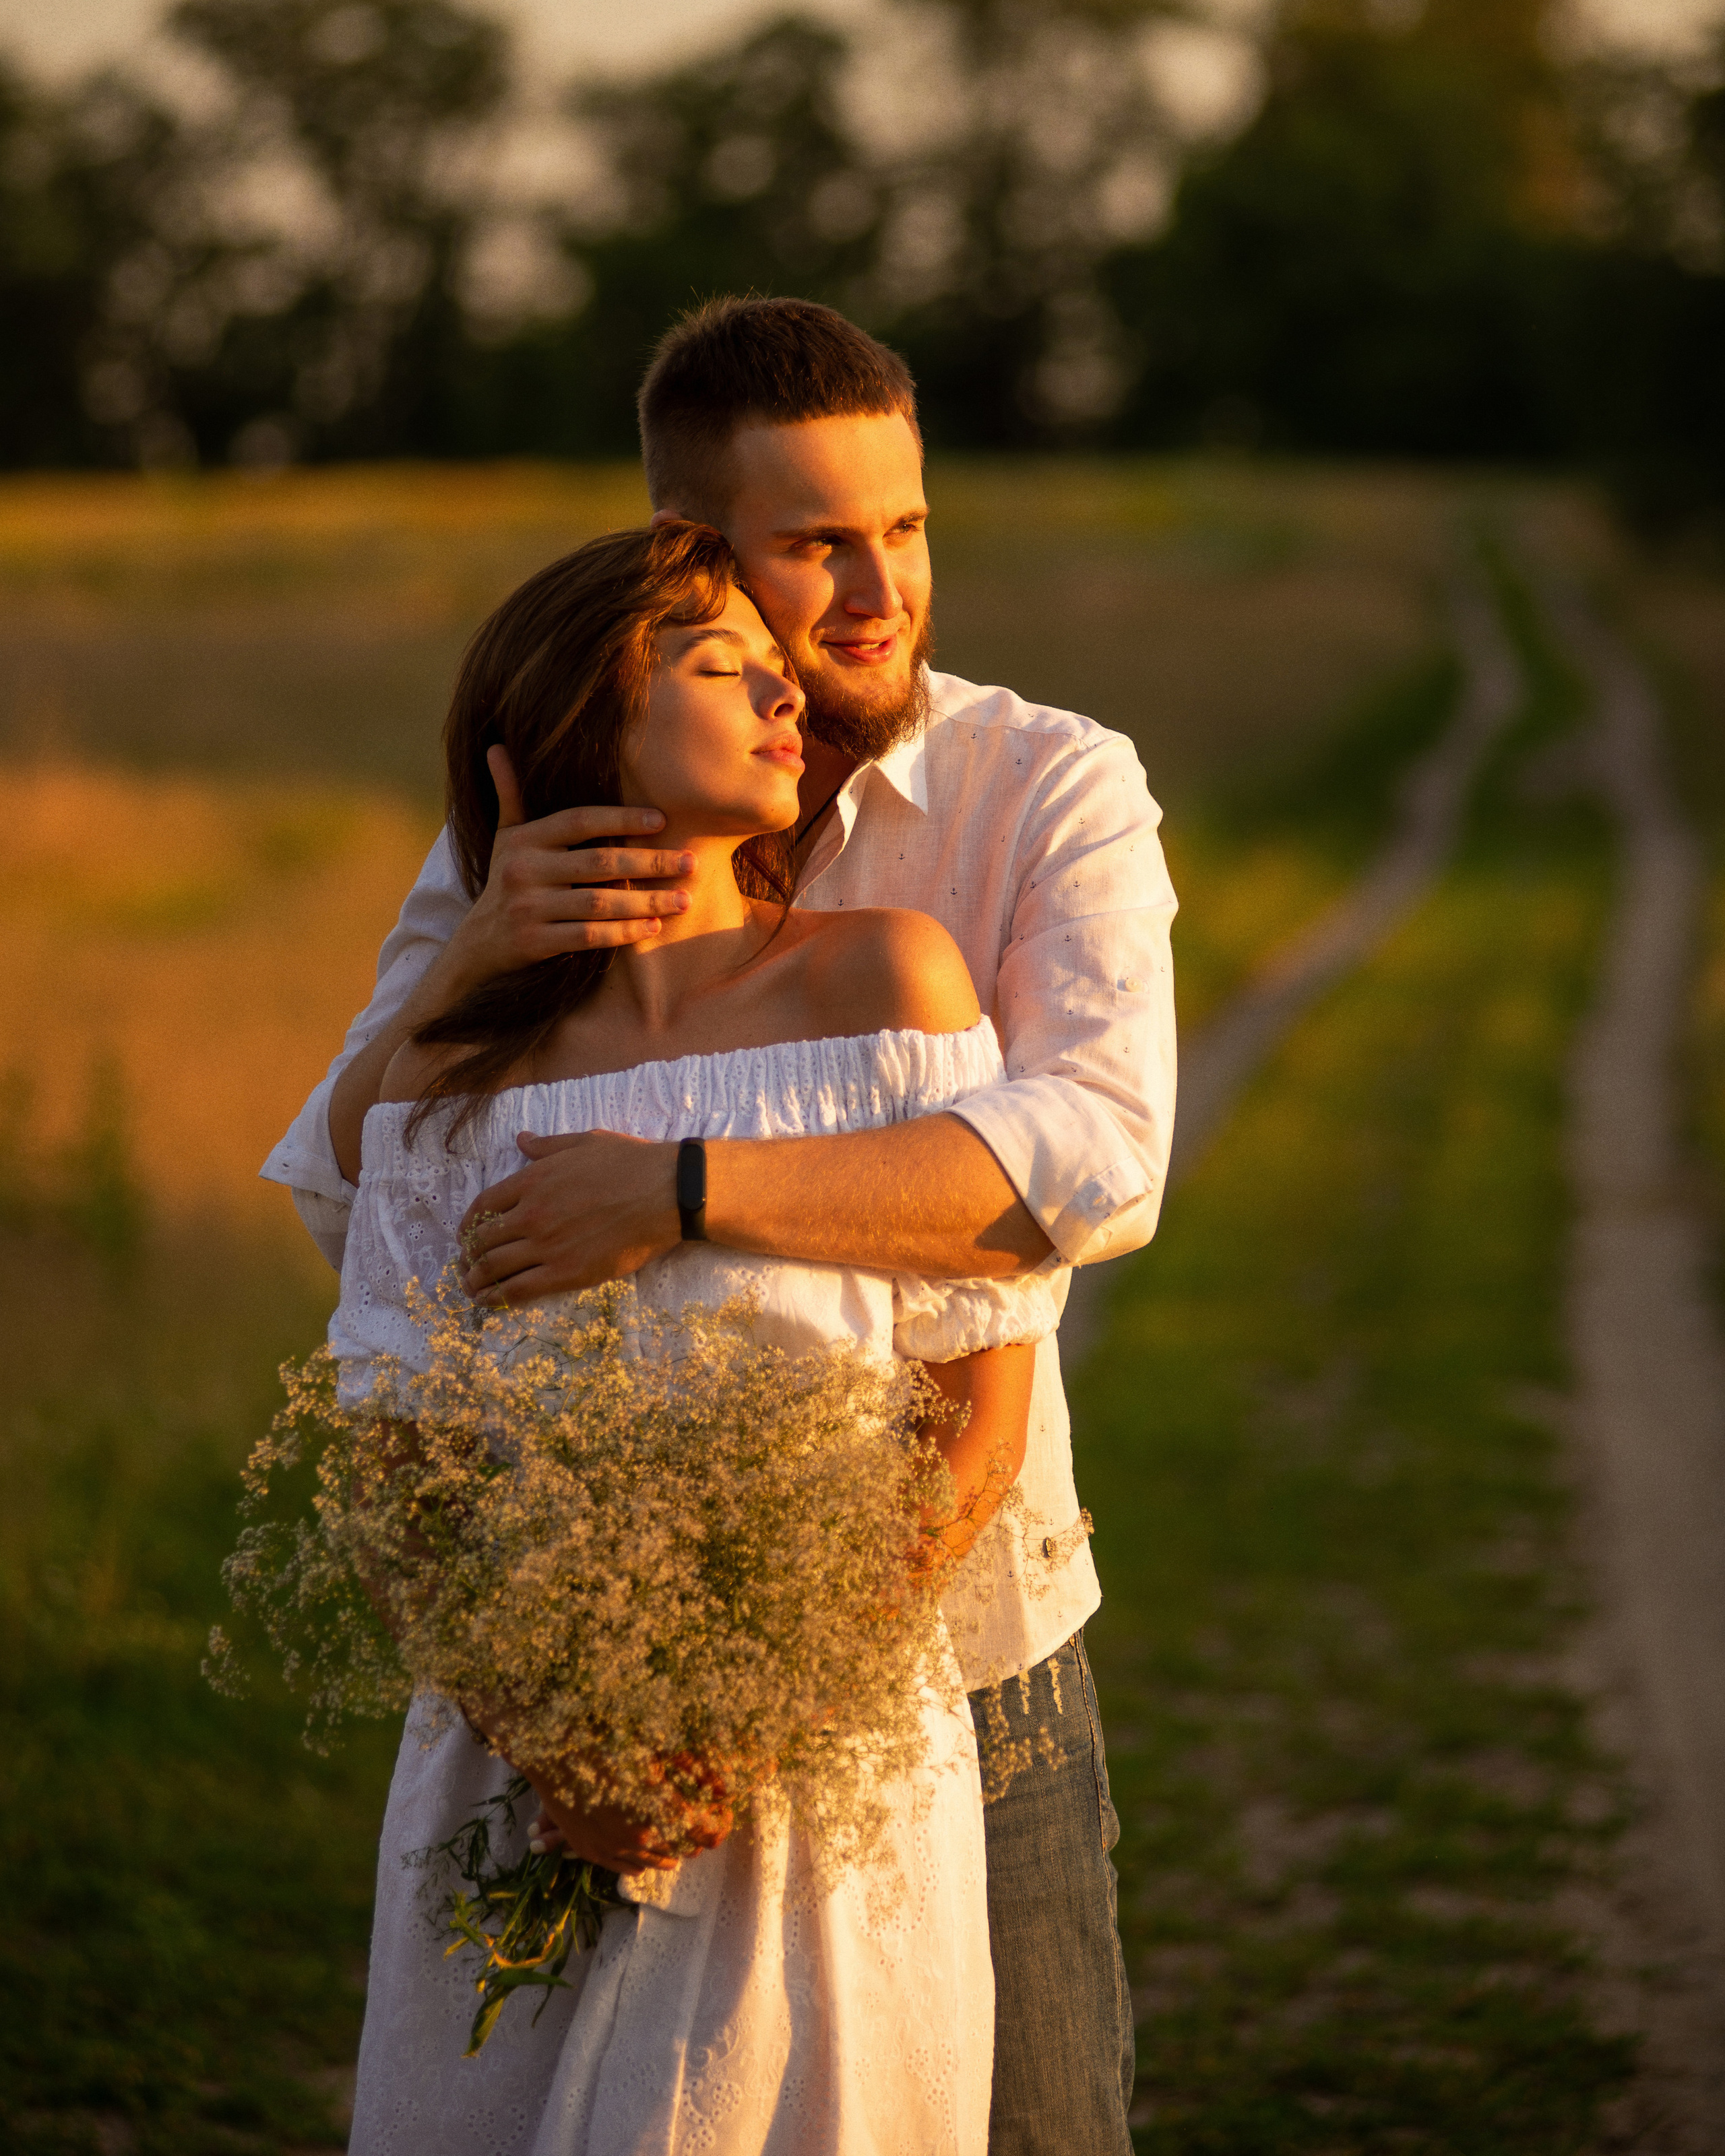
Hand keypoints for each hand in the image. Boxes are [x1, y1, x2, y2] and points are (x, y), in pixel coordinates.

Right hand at [442, 744, 695, 993]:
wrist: (476, 944)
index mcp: (525, 839)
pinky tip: (653, 927)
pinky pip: (589, 937)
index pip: (580, 821)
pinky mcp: (535, 942)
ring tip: (683, 899)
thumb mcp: (504, 838)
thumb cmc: (505, 881)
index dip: (621, 818)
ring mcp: (528, 908)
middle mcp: (524, 870)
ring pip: (599, 903)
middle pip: (599, 862)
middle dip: (650, 862)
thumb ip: (511, 796)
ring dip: (646, 901)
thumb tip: (497, 748)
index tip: (663, 821)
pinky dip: (624, 933)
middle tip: (690, 863)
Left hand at [459, 1129, 678, 1302]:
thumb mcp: (584, 1142)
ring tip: (471, 1287)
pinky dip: (497, 1297)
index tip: (466, 1234)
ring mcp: (547, 1245)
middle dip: (468, 1255)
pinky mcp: (566, 1272)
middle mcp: (532, 1213)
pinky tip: (487, 1302)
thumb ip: (547, 1145)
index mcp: (533, 1180)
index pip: (483, 1205)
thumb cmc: (630, 1163)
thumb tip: (521, 1139)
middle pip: (482, 1239)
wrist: (665, 1194)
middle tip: (467, 1264)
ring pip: (494, 1267)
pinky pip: (520, 1288)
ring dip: (475, 1279)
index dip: (468, 1224)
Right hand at [524, 1758, 734, 1876]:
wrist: (555, 1755)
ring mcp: (613, 1848)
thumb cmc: (607, 1744)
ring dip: (670, 1853)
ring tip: (678, 1842)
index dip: (715, 1827)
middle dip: (694, 1839)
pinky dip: (643, 1862)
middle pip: (681, 1849)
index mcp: (657, 1809)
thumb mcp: (654, 1751)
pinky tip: (649, 1853)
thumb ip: (692, 1768)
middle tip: (701, 1830)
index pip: (701, 1830)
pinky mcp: (593, 1852)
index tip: (722, 1819)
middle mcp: (639, 1835)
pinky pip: (627, 1868)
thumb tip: (724, 1787)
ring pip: (655, 1862)